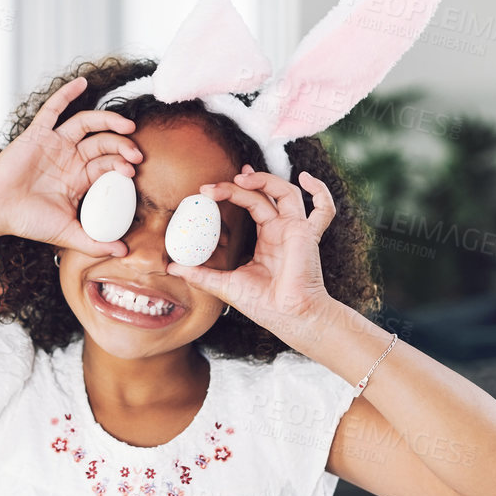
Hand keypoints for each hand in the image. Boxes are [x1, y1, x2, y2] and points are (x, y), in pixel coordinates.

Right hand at [0, 76, 140, 254]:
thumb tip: (123, 252)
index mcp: (78, 177)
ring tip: (126, 127)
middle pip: (103, 142)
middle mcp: (69, 157)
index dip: (121, 164)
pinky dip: (67, 93)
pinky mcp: (37, 133)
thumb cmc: (27, 220)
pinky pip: (54, 108)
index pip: (107, 164)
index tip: (132, 172)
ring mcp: (54, 142)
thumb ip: (94, 242)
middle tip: (135, 154)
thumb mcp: (66, 233)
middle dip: (122, 145)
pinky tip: (82, 83)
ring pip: (86, 123)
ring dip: (108, 121)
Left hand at [168, 168, 337, 337]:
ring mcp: (296, 229)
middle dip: (237, 186)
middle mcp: (281, 229)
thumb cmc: (263, 304)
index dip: (231, 192)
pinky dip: (320, 191)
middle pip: (262, 194)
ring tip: (240, 180)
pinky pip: (323, 210)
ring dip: (264, 181)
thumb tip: (171, 267)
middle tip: (212, 188)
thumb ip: (200, 274)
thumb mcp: (224, 285)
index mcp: (266, 236)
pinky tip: (306, 177)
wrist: (288, 317)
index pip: (250, 203)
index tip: (206, 192)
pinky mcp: (307, 235)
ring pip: (285, 192)